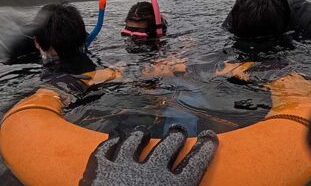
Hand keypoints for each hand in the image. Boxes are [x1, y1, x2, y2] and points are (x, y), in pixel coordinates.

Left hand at [80, 125, 217, 185]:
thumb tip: (190, 184)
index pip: (195, 164)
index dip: (204, 149)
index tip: (209, 138)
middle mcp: (153, 172)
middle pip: (168, 146)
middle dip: (175, 137)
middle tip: (178, 131)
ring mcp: (125, 167)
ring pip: (135, 142)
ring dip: (141, 135)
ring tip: (143, 131)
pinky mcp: (101, 169)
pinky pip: (107, 149)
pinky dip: (112, 142)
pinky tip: (115, 138)